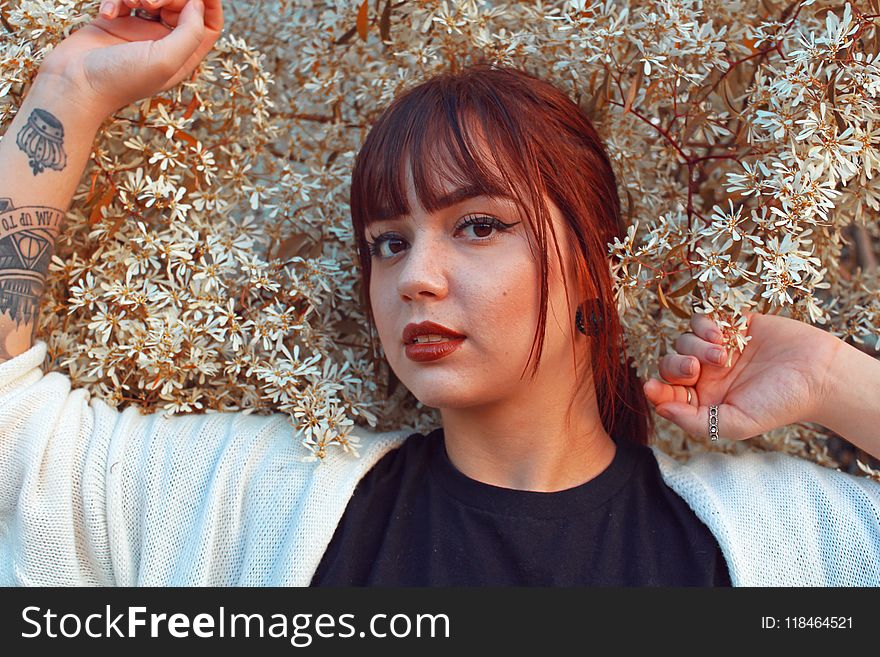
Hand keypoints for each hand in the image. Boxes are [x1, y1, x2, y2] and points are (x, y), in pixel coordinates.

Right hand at [37, 0, 222, 117]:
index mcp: (183, 56)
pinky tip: (107, 14)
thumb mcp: (166, 60)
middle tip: (149, 3)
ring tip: (130, 3)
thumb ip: (190, 33)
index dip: (209, 4)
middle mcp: (165, 43)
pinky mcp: (116, 22)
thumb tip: (198, 4)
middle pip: (181, 5)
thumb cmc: (120, 80)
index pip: (208, 24)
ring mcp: (140, 31)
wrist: (73, 83)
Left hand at [642, 310, 843, 441]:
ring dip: (696, 345)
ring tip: (723, 354)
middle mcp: (707, 374)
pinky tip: (724, 335)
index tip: (651, 387)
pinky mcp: (731, 325)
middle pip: (671, 363)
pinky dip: (705, 325)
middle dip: (675, 365)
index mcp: (704, 399)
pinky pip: (702, 319)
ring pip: (684, 340)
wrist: (819, 374)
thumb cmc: (780, 404)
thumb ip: (694, 420)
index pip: (668, 393)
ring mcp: (718, 348)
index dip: (657, 390)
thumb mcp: (735, 422)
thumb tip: (660, 409)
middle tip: (694, 368)